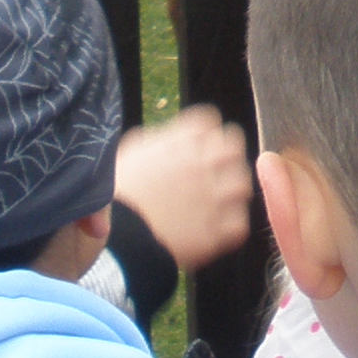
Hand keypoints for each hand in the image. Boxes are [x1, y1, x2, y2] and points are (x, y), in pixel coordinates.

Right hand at [112, 106, 254, 269]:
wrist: (115, 236)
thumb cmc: (117, 194)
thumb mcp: (134, 151)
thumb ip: (163, 139)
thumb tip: (179, 138)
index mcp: (181, 141)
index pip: (210, 121)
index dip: (205, 134)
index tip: (199, 146)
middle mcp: (202, 164)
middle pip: (233, 147)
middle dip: (224, 158)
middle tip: (213, 172)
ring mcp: (212, 198)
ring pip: (242, 185)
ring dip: (230, 191)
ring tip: (214, 202)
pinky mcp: (216, 231)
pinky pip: (239, 223)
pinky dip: (229, 226)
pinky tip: (213, 228)